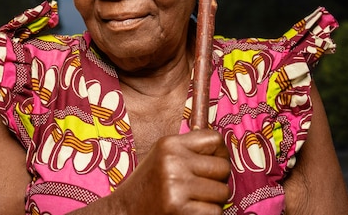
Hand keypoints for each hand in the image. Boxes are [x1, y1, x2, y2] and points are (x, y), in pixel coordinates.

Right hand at [113, 129, 230, 214]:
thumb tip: (223, 149)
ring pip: (223, 191)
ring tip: (193, 200)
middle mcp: (172, 161)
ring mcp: (176, 186)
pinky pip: (215, 211)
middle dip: (219, 180)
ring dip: (213, 200)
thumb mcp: (163, 156)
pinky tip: (189, 211)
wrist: (124, 211)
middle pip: (223, 167)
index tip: (213, 164)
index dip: (220, 153)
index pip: (214, 139)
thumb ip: (188, 150)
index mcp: (169, 144)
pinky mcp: (179, 209)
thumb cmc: (149, 185)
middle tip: (203, 188)